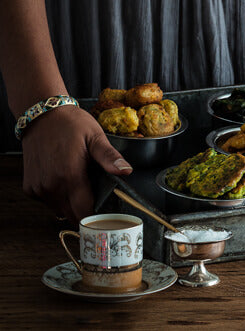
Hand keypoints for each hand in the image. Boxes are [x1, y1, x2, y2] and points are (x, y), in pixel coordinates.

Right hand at [20, 105, 131, 221]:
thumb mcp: (96, 137)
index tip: (107, 213)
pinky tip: (64, 180)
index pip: (85, 212)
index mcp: (70, 176)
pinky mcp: (29, 187)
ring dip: (71, 203)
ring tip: (80, 183)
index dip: (97, 217)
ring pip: (59, 210)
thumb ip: (109, 157)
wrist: (42, 116)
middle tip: (96, 194)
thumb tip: (126, 171)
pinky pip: (48, 201)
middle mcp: (51, 186)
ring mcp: (38, 188)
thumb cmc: (70, 124)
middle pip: (72, 215)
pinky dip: (57, 196)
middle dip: (86, 210)